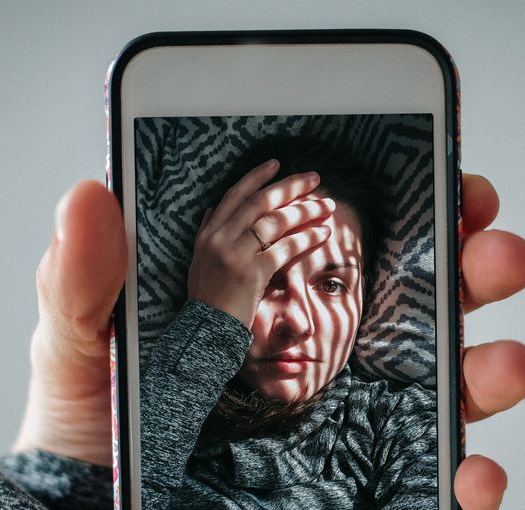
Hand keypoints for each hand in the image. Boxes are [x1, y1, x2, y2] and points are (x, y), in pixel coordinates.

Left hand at [13, 174, 524, 509]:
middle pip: (429, 306)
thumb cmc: (89, 442)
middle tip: (496, 257)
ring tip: (504, 364)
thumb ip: (81, 283)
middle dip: (480, 271)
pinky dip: (472, 485)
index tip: (459, 188)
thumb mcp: (75, 352)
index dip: (424, 211)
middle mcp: (329, 360)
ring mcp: (352, 431)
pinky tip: (472, 480)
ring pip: (452, 391)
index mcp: (279, 305)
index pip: (365, 243)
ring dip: (494, 369)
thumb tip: (89, 196)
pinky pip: (434, 491)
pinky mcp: (362, 501)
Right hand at [186, 159, 336, 327]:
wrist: (204, 330)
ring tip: (326, 207)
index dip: (257, 177)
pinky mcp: (252, 273)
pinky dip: (306, 239)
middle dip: (290, 187)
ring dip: (305, 211)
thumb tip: (210, 210)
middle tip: (314, 179)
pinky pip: (284, 249)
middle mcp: (219, 238)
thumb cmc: (207, 299)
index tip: (277, 164)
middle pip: (260, 202)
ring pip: (275, 221)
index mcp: (208, 233)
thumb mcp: (198, 261)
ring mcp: (235, 255)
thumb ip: (204, 233)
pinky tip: (322, 234)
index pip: (234, 195)